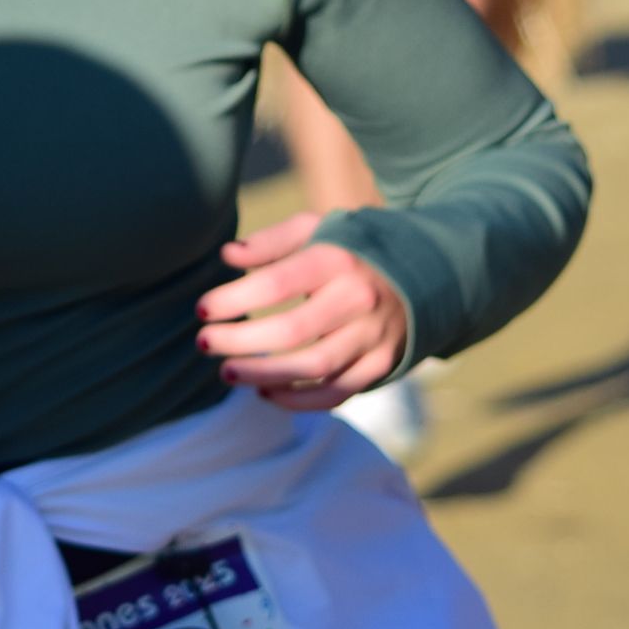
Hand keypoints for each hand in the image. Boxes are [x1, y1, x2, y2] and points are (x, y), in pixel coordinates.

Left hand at [191, 213, 409, 411]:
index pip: (277, 283)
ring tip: (228, 373)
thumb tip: (228, 255)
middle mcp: (359, 299)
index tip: (202, 309)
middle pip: (292, 331)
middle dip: (241, 341)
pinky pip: (337, 393)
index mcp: (338, 259)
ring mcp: (374, 336)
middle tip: (204, 343)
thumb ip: (272, 241)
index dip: (234, 299)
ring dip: (265, 375)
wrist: (427, 272)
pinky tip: (265, 392)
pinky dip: (298, 400)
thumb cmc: (352, 249)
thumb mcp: (317, 228)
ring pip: (314, 368)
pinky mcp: (382, 365)